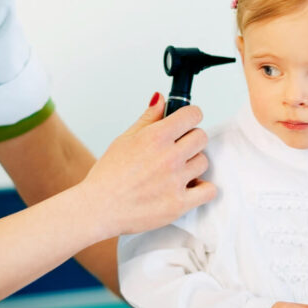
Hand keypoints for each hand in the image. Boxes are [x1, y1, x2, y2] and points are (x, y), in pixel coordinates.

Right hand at [80, 93, 216, 238]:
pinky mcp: (179, 204)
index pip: (192, 115)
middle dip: (191, 139)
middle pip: (201, 138)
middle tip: (179, 148)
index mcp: (155, 137)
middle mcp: (168, 157)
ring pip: (203, 162)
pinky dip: (202, 188)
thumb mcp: (124, 139)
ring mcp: (175, 181)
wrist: (99, 208)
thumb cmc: (108, 175)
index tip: (188, 121)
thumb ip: (148, 118)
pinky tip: (189, 187)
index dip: (191, 116)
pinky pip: (208, 191)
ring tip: (176, 170)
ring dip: (193, 164)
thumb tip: (161, 99)